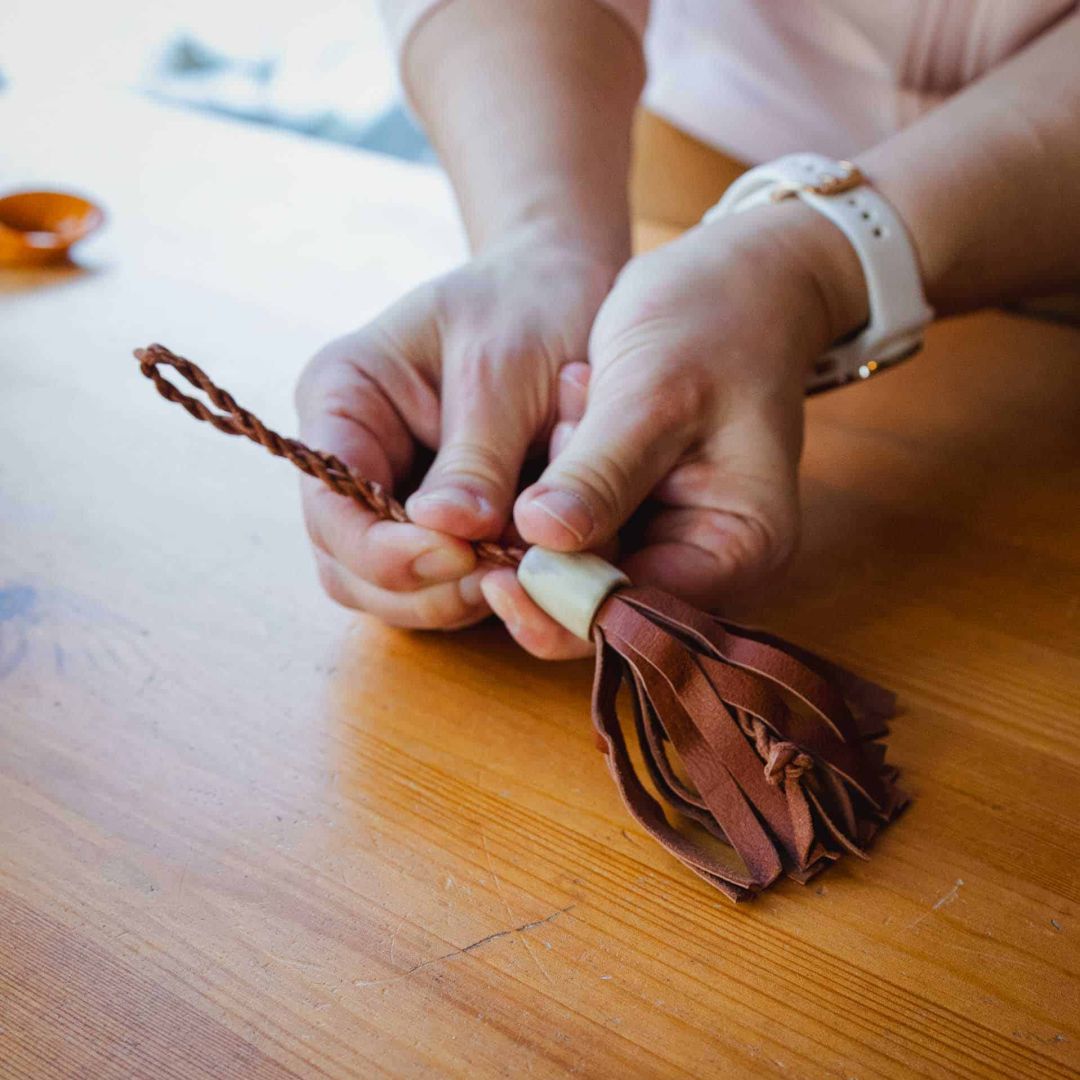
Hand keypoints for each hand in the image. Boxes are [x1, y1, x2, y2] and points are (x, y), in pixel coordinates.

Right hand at [294, 235, 617, 628]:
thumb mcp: (505, 367)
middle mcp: (357, 458)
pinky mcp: (444, 525)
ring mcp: (398, 497)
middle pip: (351, 568)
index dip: (382, 550)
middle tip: (500, 579)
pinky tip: (532, 569)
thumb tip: (451, 535)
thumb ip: (477, 457)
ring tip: (524, 572)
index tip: (457, 555)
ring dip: (457, 597)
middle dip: (422, 586)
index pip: (329, 505)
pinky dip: (485, 589)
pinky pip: (446, 585)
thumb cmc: (531, 306)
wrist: (569, 289)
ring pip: (397, 591)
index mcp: (343, 400)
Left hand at [481, 203, 867, 657]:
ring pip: (578, 564)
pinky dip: (557, 479)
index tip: (492, 570)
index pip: (638, 615)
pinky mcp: (636, 515)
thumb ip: (601, 473)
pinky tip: (578, 403)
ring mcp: (670, 540)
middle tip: (558, 432)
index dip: (560, 606)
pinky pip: (573, 527)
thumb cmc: (713, 325)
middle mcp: (707, 562)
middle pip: (602, 603)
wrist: (735, 281)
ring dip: (553, 498)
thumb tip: (542, 542)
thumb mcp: (654, 391)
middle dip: (553, 539)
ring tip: (584, 396)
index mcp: (739, 547)